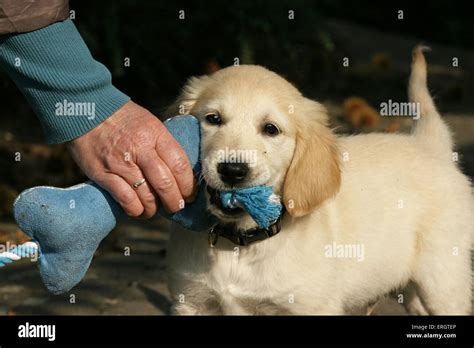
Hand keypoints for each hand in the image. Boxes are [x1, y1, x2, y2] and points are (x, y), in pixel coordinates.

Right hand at [67, 101, 195, 217]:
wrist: (86, 111)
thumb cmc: (122, 118)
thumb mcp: (149, 123)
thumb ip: (164, 145)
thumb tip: (180, 171)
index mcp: (155, 135)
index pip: (180, 164)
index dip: (188, 185)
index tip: (190, 194)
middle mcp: (140, 150)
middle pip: (166, 184)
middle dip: (175, 201)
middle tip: (177, 207)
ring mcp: (121, 164)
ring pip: (146, 195)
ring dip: (154, 209)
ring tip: (155, 210)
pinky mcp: (103, 174)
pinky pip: (125, 199)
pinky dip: (135, 209)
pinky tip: (138, 210)